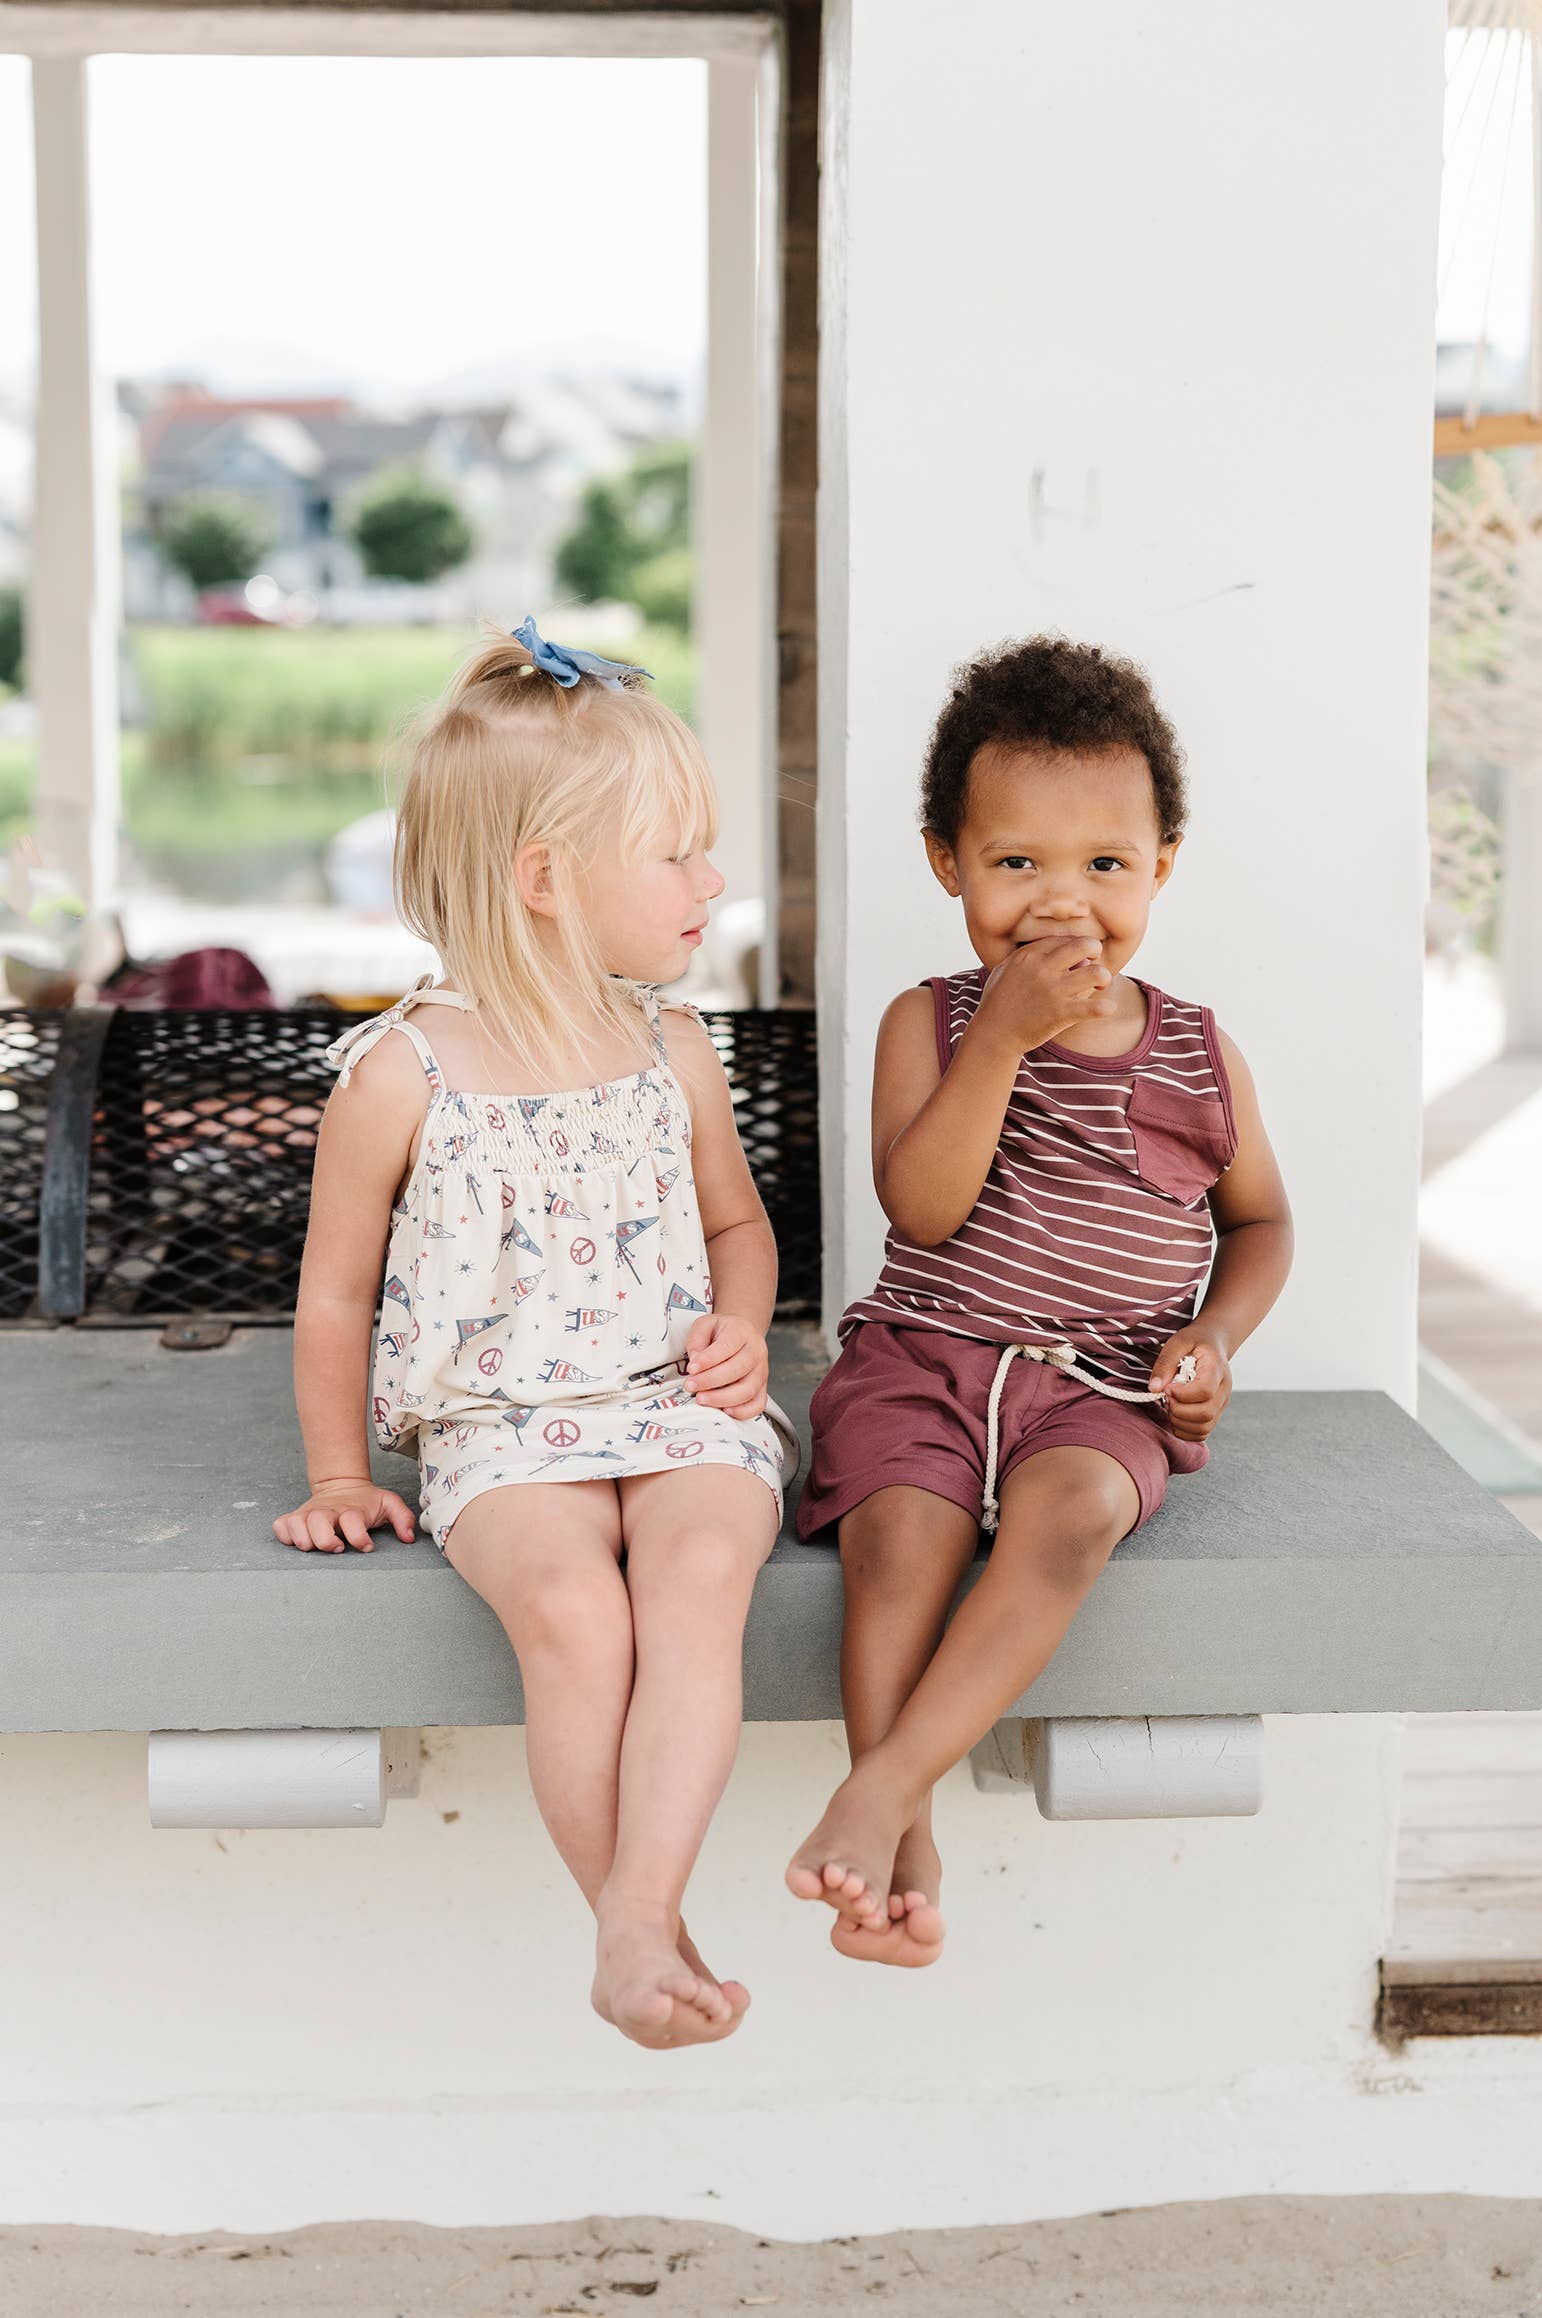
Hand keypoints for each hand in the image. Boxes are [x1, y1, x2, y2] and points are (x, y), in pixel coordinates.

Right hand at [273, 1479, 417, 1553]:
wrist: (342, 1485)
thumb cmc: (365, 1502)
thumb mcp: (388, 1504)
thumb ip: (403, 1518)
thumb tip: (409, 1537)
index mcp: (351, 1509)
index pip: (352, 1520)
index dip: (359, 1537)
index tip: (367, 1546)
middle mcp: (328, 1511)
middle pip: (318, 1522)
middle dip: (326, 1540)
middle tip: (339, 1547)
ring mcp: (309, 1514)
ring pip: (296, 1524)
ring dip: (304, 1539)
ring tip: (316, 1547)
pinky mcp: (295, 1518)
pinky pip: (281, 1526)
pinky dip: (285, 1535)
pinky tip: (297, 1541)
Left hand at [684, 1313, 768, 1419]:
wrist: (743, 1335)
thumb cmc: (722, 1333)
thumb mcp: (705, 1325)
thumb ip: (697, 1339)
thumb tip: (695, 1360)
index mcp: (742, 1332)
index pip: (726, 1347)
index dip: (708, 1360)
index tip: (691, 1368)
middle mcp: (756, 1352)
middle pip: (737, 1370)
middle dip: (710, 1381)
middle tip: (691, 1386)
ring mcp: (761, 1371)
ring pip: (747, 1390)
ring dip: (722, 1398)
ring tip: (702, 1399)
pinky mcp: (762, 1388)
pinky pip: (758, 1404)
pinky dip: (743, 1411)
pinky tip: (725, 1410)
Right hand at [976, 937, 1114, 1053]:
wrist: (993, 1035)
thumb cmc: (997, 1003)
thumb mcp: (1004, 970)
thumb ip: (1026, 957)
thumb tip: (1049, 952)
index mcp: (1029, 956)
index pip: (1065, 939)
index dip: (1076, 946)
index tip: (1077, 957)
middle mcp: (1043, 969)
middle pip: (1085, 945)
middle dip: (1096, 951)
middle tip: (1094, 964)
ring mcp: (1053, 991)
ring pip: (1097, 973)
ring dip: (1104, 979)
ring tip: (1100, 986)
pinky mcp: (1060, 1014)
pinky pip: (1095, 1008)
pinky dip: (1105, 1008)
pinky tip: (1107, 1008)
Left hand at [1148, 1330, 1231, 1441]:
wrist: (1212, 1344)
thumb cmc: (1194, 1341)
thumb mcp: (1177, 1342)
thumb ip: (1165, 1363)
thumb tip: (1154, 1388)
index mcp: (1217, 1369)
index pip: (1205, 1391)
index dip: (1182, 1394)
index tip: (1167, 1387)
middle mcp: (1224, 1390)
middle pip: (1205, 1413)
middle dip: (1178, 1410)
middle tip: (1166, 1398)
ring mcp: (1221, 1404)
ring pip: (1204, 1427)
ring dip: (1179, 1422)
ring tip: (1171, 1405)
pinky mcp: (1215, 1414)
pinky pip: (1201, 1433)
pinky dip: (1184, 1430)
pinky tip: (1175, 1414)